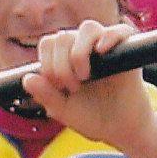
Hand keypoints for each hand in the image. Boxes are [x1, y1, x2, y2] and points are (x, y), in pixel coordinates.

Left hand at [21, 19, 156, 157]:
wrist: (121, 129)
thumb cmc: (91, 117)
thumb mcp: (63, 110)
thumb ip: (45, 95)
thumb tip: (27, 78)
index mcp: (66, 57)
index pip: (49, 43)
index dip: (48, 64)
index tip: (58, 87)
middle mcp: (85, 47)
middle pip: (63, 36)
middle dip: (61, 65)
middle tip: (73, 88)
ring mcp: (107, 47)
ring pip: (88, 28)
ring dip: (79, 52)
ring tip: (84, 76)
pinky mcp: (128, 52)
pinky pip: (121, 31)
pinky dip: (110, 37)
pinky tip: (101, 52)